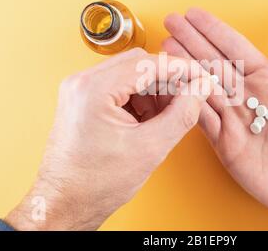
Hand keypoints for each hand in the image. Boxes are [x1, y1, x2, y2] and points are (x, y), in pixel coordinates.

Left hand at [5, 48, 213, 229]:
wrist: (65, 203)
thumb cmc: (95, 183)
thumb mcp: (149, 148)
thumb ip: (182, 114)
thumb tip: (200, 89)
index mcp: (94, 90)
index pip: (148, 64)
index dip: (182, 70)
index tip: (202, 77)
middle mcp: (82, 83)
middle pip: (139, 64)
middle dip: (168, 80)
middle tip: (188, 97)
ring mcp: (80, 90)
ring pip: (130, 74)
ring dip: (154, 90)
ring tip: (167, 116)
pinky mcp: (83, 100)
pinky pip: (119, 87)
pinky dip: (140, 98)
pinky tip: (150, 119)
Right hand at [162, 8, 267, 223]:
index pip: (235, 48)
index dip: (214, 30)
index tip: (195, 15)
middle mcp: (246, 95)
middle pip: (212, 61)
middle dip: (191, 40)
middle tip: (172, 22)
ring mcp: (233, 117)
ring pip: (201, 84)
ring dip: (183, 65)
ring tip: (165, 48)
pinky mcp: (223, 139)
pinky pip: (200, 114)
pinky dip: (185, 98)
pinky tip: (172, 82)